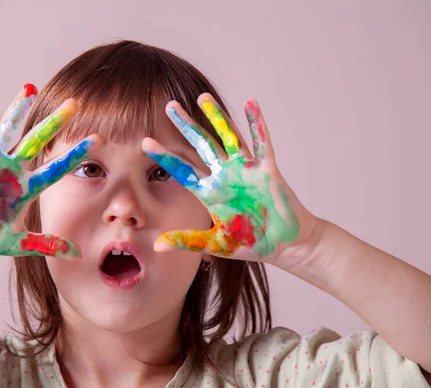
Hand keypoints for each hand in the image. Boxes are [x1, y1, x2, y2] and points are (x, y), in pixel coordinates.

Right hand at [0, 84, 98, 258]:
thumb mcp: (20, 243)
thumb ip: (47, 244)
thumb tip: (78, 254)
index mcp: (27, 187)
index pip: (57, 167)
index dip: (76, 155)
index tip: (98, 140)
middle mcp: (12, 170)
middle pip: (37, 141)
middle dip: (55, 123)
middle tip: (75, 103)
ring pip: (7, 132)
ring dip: (17, 110)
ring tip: (30, 88)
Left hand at [142, 93, 317, 266]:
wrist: (285, 246)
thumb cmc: (252, 244)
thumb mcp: (215, 244)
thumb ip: (187, 240)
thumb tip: (156, 246)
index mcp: (210, 192)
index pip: (182, 170)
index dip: (165, 156)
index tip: (145, 142)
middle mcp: (225, 176)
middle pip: (201, 145)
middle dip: (186, 126)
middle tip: (169, 106)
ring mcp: (245, 170)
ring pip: (228, 137)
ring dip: (217, 117)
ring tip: (202, 97)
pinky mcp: (267, 170)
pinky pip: (261, 143)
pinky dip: (256, 123)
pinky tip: (250, 103)